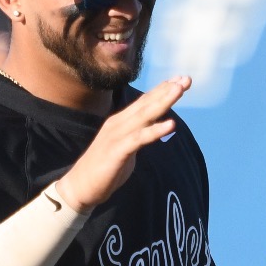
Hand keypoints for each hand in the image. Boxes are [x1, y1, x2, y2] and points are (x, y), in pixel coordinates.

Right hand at [55, 75, 189, 209]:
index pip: (144, 102)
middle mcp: (119, 124)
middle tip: (186, 79)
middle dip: (167, 90)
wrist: (79, 187)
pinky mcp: (117, 151)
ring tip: (180, 90)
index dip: (162, 90)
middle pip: (146, 104)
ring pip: (144, 115)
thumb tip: (153, 130)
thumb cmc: (104, 169)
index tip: (180, 80)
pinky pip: (139, 138)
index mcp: (121, 122)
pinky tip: (171, 124)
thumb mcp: (125, 147)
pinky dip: (155, 130)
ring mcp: (117, 136)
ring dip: (163, 102)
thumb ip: (138, 136)